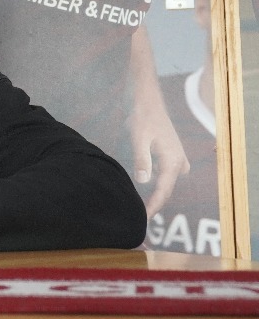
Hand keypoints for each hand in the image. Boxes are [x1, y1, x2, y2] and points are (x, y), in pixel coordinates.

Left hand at [127, 26, 189, 217]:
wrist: (147, 98)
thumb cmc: (142, 116)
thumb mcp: (139, 137)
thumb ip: (142, 159)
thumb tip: (142, 181)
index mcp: (173, 161)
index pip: (163, 191)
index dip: (152, 207)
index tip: (142, 219)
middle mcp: (179, 162)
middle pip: (167, 189)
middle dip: (155, 204)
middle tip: (140, 218)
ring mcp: (176, 157)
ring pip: (167, 183)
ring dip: (157, 194)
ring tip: (142, 206)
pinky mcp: (171, 153)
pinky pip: (166, 174)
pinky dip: (158, 183)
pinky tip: (146, 187)